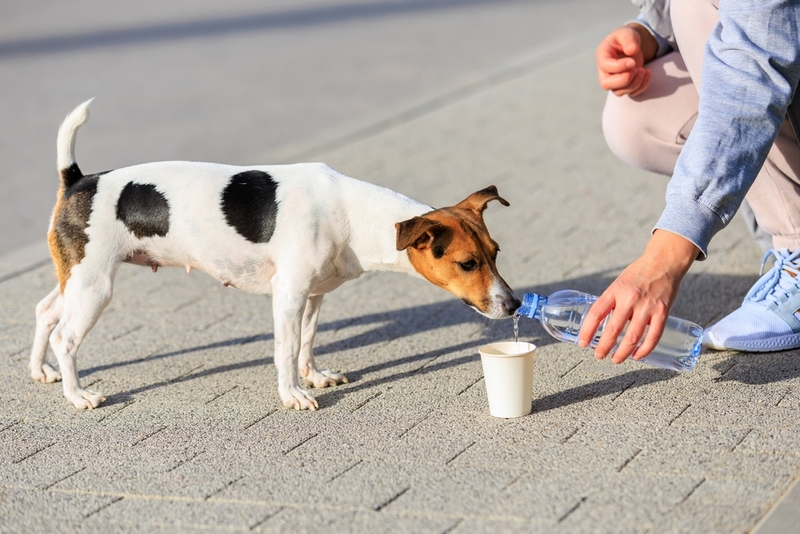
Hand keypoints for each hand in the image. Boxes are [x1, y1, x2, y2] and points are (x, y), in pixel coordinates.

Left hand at [578, 231, 698, 362]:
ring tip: (616, 359)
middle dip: (604, 346)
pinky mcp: (663, 312)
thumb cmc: (638, 273)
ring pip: (632, 336)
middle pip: (613, 329)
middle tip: (599, 355)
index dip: (587, 331)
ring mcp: (647, 306)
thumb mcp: (618, 283)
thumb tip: (600, 323)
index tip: (583, 342)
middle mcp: (630, 299)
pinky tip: (637, 355)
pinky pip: (653, 336)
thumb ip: (611, 301)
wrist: (664, 262)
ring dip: (623, 352)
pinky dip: (645, 349)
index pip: (596, 313)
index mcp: (615, 290)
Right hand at [596, 24, 657, 96]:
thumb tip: (632, 50)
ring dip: (634, 83)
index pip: (605, 66)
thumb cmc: (625, 38)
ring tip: (643, 70)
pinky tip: (647, 72)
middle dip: (624, 79)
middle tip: (636, 69)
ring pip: (619, 92)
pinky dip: (642, 86)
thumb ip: (629, 39)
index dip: (619, 67)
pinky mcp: (624, 86)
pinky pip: (631, 93)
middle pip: (606, 84)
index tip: (632, 61)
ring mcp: (613, 81)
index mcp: (602, 56)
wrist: (630, 45)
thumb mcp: (626, 33)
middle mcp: (604, 71)